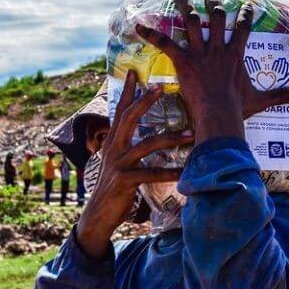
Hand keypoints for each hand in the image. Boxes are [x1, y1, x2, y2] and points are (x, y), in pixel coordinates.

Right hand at [76, 71, 193, 259]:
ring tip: (191, 135)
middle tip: (161, 87)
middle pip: (128, 118)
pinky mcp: (124, 180)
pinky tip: (184, 172)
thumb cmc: (114, 188)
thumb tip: (148, 136)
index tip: (134, 72)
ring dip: (170, 138)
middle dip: (144, 102)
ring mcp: (118, 163)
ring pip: (146, 144)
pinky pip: (151, 173)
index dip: (126, 91)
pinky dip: (169, 172)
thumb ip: (130, 148)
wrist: (97, 216)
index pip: (119, 111)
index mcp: (113, 141)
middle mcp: (113, 148)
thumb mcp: (119, 163)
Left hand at [136, 0, 288, 143]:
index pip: (243, 28)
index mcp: (235, 55)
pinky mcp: (184, 61)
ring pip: (192, 21)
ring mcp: (200, 53)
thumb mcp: (260, 100)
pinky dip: (151, 34)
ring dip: (184, 6)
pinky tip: (139, 25)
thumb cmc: (238, 109)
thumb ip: (280, 95)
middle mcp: (218, 48)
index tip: (246, 5)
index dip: (245, 15)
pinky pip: (165, 43)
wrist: (220, 115)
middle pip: (216, 17)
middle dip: (213, 2)